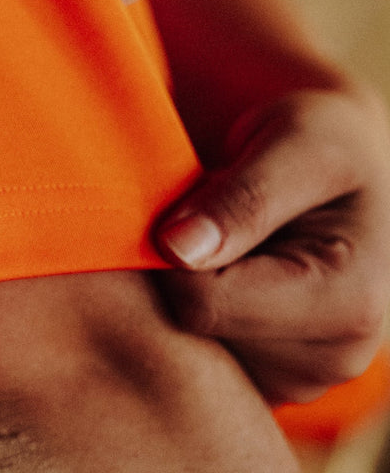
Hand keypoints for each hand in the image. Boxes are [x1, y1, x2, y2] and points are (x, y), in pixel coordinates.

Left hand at [154, 86, 389, 404]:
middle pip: (191, 329)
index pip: (202, 301)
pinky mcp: (268, 376)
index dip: (173, 245)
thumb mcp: (298, 143)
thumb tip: (178, 250)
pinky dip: (191, 304)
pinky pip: (196, 352)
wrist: (344, 168)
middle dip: (181, 265)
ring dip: (186, 282)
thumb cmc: (323, 142)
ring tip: (226, 237)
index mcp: (346, 305)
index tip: (194, 195)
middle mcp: (329, 360)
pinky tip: (222, 265)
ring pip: (187, 342)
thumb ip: (245, 197)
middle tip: (212, 212)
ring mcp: (297, 376)